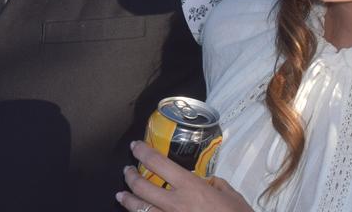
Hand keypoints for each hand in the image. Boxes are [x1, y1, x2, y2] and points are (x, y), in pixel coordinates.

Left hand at [116, 141, 251, 211]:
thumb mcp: (230, 194)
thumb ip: (213, 183)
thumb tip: (204, 180)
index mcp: (190, 187)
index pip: (157, 163)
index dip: (142, 152)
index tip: (135, 147)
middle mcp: (175, 203)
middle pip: (141, 186)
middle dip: (130, 176)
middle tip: (127, 171)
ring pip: (139, 209)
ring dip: (128, 200)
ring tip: (121, 195)